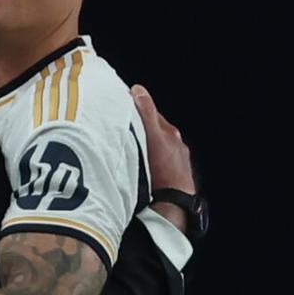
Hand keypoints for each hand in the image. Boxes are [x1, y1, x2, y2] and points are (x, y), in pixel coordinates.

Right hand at [130, 83, 194, 204]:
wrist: (173, 204)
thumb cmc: (166, 171)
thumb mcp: (154, 137)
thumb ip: (146, 114)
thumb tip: (138, 90)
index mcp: (170, 134)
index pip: (151, 114)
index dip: (136, 108)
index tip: (121, 106)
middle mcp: (173, 148)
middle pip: (151, 133)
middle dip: (137, 129)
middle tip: (119, 129)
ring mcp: (170, 165)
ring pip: (152, 150)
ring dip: (140, 148)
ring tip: (126, 150)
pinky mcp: (166, 181)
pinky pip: (152, 166)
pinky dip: (144, 164)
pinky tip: (136, 170)